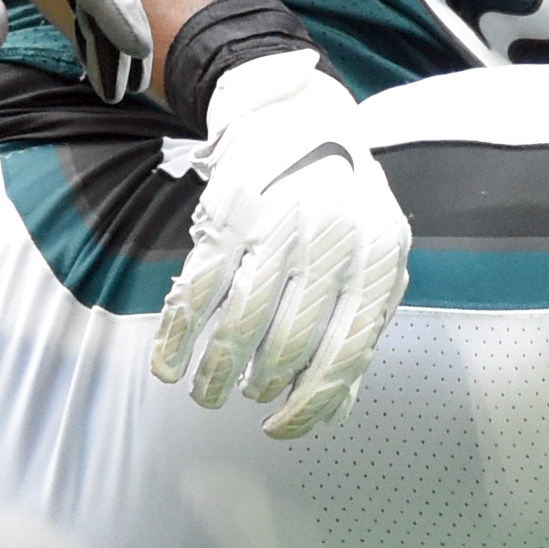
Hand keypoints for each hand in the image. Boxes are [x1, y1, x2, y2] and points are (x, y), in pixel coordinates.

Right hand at [153, 49, 408, 438]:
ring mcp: (278, 225)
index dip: (309, 403)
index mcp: (378, 256)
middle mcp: (333, 240)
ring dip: (217, 373)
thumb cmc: (340, 205)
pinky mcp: (229, 214)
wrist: (296, 119)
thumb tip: (333, 412)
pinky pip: (198, 293)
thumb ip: (357, 328)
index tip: (280, 428)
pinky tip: (170, 364)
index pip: (347, 351)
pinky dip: (179, 338)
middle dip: (259, 386)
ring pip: (240, 324)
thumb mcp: (371, 258)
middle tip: (242, 397)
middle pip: (288, 343)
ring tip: (207, 392)